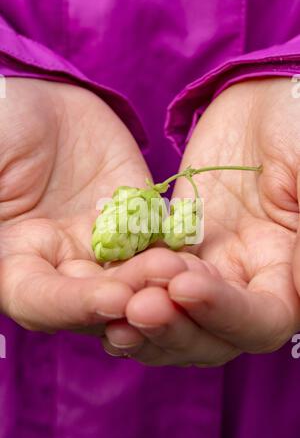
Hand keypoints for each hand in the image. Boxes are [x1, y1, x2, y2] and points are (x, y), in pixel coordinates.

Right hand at [0, 79, 191, 333]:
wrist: (48, 106)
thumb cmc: (3, 124)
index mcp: (15, 258)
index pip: (40, 301)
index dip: (73, 306)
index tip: (114, 299)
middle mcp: (61, 263)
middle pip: (96, 301)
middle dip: (129, 297)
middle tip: (161, 285)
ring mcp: (102, 246)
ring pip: (132, 278)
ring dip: (157, 281)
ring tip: (181, 270)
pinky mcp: (136, 224)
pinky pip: (158, 244)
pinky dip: (177, 252)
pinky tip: (196, 255)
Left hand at [104, 78, 299, 365]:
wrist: (260, 102)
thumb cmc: (296, 127)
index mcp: (289, 274)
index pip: (261, 322)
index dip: (224, 314)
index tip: (185, 285)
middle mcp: (249, 282)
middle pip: (212, 335)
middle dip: (174, 326)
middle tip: (137, 306)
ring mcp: (210, 268)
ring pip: (176, 316)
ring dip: (145, 318)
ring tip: (113, 305)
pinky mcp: (176, 249)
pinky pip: (149, 278)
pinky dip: (127, 289)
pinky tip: (102, 292)